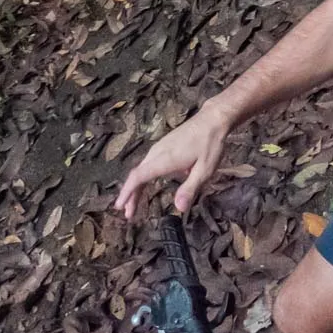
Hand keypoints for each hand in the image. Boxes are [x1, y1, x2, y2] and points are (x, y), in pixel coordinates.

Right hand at [113, 103, 231, 218]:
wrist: (213, 118)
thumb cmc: (210, 143)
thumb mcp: (205, 169)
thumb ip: (190, 188)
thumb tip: (179, 208)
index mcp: (165, 159)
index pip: (138, 176)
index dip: (127, 192)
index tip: (119, 206)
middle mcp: (157, 152)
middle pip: (137, 175)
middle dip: (130, 195)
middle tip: (128, 214)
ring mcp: (159, 147)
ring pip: (142, 169)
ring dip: (136, 187)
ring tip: (134, 205)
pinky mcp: (163, 145)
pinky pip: (148, 163)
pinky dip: (143, 177)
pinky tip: (147, 185)